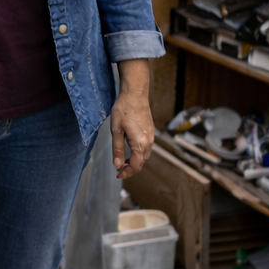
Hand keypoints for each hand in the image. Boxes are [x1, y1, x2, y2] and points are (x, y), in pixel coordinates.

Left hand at [111, 60, 153, 180]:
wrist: (135, 94)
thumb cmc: (124, 109)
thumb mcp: (116, 130)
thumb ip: (118, 149)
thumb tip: (117, 165)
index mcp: (140, 143)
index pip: (136, 165)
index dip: (127, 172)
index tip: (117, 174)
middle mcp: (149, 142)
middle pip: (141, 163)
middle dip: (130, 168)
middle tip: (118, 169)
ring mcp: (151, 137)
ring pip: (144, 156)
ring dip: (134, 161)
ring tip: (122, 161)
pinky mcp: (151, 132)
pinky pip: (146, 148)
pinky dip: (138, 154)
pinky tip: (129, 150)